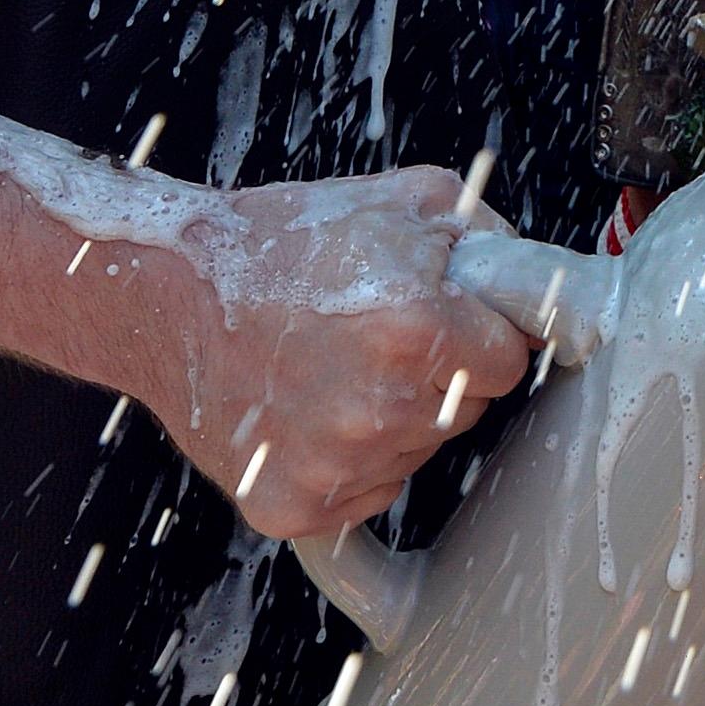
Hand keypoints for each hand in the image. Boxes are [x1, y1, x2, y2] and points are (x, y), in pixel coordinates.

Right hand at [144, 168, 532, 538]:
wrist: (168, 295)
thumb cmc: (278, 244)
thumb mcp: (399, 200)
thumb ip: (485, 238)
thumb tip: (536, 282)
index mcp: (415, 325)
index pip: (510, 360)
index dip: (482, 333)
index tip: (447, 317)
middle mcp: (382, 405)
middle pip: (466, 408)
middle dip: (440, 372)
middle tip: (375, 333)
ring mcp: (337, 464)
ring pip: (419, 450)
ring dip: (395, 415)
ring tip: (332, 365)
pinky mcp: (296, 505)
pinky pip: (369, 491)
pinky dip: (350, 459)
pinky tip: (308, 409)